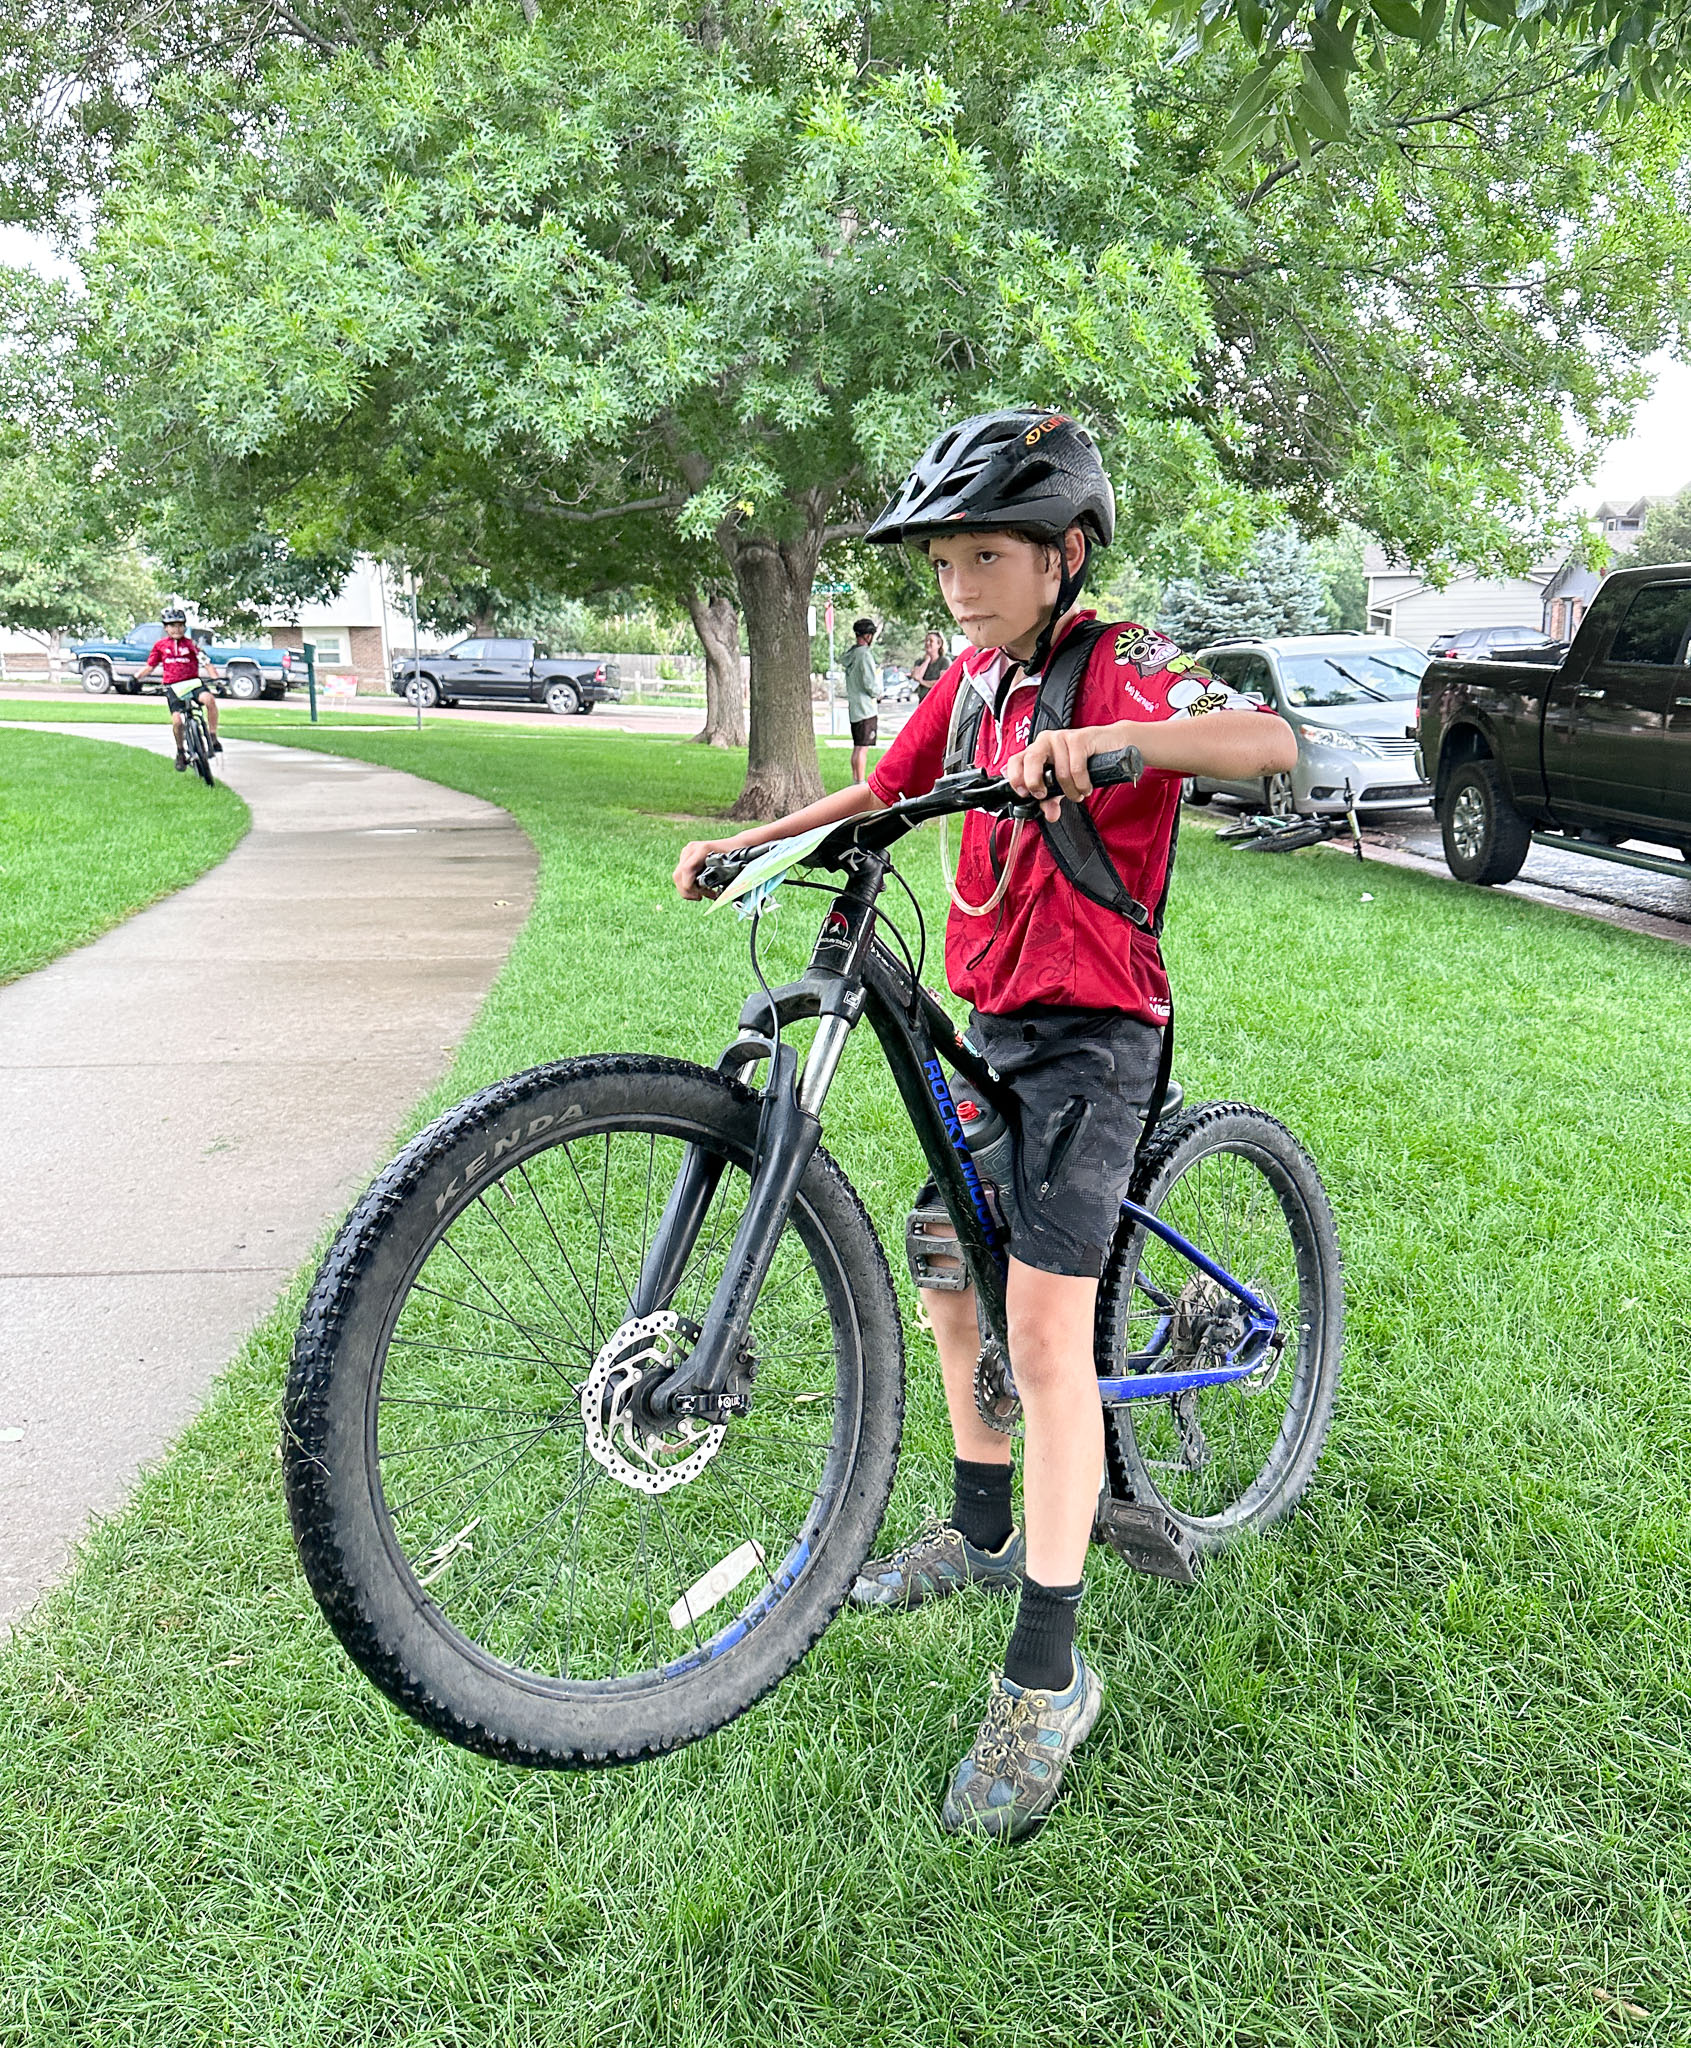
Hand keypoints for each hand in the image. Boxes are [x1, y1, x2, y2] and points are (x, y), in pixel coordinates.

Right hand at [675, 838, 736, 899]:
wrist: (737, 845)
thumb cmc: (736, 857)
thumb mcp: (732, 868)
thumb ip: (723, 880)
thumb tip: (717, 897)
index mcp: (703, 850)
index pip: (687, 869)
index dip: (689, 886)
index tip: (699, 896)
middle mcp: (692, 849)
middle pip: (678, 874)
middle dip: (687, 891)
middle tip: (701, 897)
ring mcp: (688, 852)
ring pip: (678, 876)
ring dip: (688, 889)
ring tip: (704, 893)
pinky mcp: (686, 857)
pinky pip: (681, 874)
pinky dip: (688, 884)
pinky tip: (701, 888)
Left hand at [1003, 725, 1120, 822]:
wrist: (1111, 745)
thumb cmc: (1083, 762)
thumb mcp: (1062, 785)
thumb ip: (1052, 800)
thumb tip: (1050, 815)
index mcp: (1035, 752)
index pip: (1015, 760)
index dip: (1015, 777)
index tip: (1023, 793)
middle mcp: (1045, 741)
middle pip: (1031, 760)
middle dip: (1035, 781)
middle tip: (1045, 794)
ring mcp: (1061, 737)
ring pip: (1059, 772)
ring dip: (1071, 791)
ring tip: (1078, 792)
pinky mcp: (1079, 738)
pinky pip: (1076, 769)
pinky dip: (1082, 784)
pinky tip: (1086, 786)